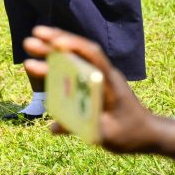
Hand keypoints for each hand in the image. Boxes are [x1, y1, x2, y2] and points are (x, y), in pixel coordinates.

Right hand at [23, 26, 157, 154]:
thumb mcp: (107, 134)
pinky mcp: (89, 83)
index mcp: (109, 83)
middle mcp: (101, 74)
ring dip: (51, 51)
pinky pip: (71, 68)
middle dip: (53, 44)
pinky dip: (55, 62)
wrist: (145, 133)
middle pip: (78, 52)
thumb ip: (81, 129)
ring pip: (73, 58)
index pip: (93, 57)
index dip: (74, 47)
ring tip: (29, 44)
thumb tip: (53, 127)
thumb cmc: (130, 133)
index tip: (55, 43)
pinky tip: (40, 61)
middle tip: (28, 41)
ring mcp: (95, 77)